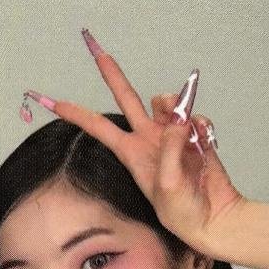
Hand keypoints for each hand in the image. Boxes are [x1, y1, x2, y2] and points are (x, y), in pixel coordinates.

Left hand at [50, 50, 247, 259]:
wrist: (213, 218)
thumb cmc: (183, 212)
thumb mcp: (168, 184)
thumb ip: (170, 147)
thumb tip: (179, 117)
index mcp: (133, 154)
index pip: (100, 128)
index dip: (78, 115)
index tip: (55, 103)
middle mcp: (148, 140)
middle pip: (127, 99)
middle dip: (114, 75)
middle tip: (98, 50)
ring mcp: (171, 136)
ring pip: (166, 102)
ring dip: (176, 105)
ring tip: (187, 127)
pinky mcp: (194, 136)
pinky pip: (195, 116)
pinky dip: (200, 125)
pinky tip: (204, 142)